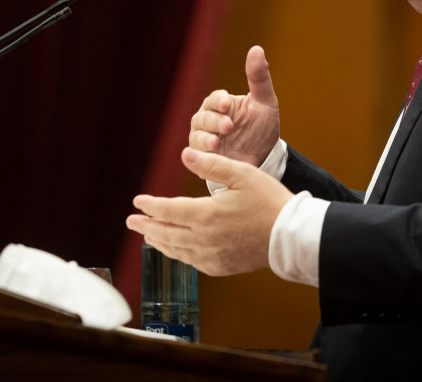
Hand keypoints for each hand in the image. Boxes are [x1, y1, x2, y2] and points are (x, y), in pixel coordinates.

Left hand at [126, 147, 293, 275]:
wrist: (290, 236)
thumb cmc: (269, 201)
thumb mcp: (242, 174)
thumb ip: (211, 165)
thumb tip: (185, 154)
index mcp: (207, 215)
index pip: (168, 210)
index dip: (150, 205)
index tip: (137, 201)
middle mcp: (204, 239)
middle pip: (166, 233)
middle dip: (146, 226)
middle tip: (131, 221)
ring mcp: (212, 256)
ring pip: (176, 250)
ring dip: (159, 241)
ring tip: (148, 235)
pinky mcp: (220, 267)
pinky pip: (191, 261)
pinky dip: (177, 254)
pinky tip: (176, 249)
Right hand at [189, 45, 279, 167]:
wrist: (264, 159)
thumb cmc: (262, 128)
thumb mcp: (265, 103)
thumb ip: (259, 78)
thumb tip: (256, 48)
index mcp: (221, 104)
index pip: (214, 99)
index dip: (218, 101)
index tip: (227, 104)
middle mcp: (208, 120)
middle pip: (203, 117)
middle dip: (214, 121)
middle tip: (228, 127)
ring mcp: (203, 139)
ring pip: (196, 136)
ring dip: (204, 139)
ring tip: (216, 143)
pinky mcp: (202, 159)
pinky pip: (195, 156)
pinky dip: (199, 156)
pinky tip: (208, 157)